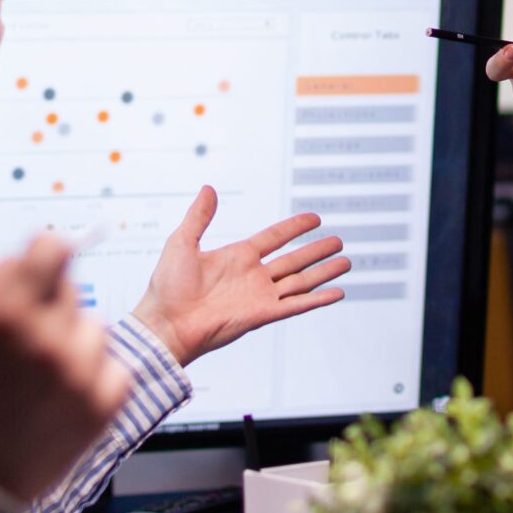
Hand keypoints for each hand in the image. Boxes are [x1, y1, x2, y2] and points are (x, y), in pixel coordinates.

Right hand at [0, 236, 131, 503]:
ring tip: (35, 374)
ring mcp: (82, 377)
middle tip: (16, 341)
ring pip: (93, 327)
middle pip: (70, 289)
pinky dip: (93, 374)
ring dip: (69, 339)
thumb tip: (12, 263)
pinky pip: (115, 367)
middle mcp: (50, 341)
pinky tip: (58, 394)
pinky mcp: (103, 410)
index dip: (40, 257)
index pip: (53, 249)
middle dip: (44, 304)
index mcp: (4, 317)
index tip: (31, 273)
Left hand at [133, 187, 349, 365]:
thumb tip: (209, 188)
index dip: (294, 227)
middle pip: (294, 260)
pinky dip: (317, 299)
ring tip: (345, 262)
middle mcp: (252, 276)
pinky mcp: (262, 315)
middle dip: (316, 250)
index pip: (274, 238)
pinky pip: (296, 305)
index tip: (314, 218)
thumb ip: (199, 216)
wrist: (166, 324)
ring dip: (323, 272)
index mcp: (237, 257)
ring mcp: (259, 296)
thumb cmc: (167, 287)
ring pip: (300, 281)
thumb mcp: (182, 242)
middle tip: (338, 240)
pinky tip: (337, 292)